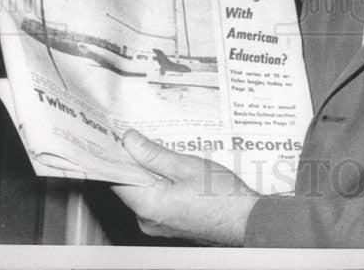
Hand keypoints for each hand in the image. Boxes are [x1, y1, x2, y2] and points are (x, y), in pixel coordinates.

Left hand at [111, 129, 257, 245]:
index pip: (117, 178)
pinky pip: (157, 202)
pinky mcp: (170, 225)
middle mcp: (147, 220)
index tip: (119, 137)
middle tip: (147, 138)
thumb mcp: (186, 166)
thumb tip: (129, 141)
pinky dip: (162, 186)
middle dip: (137, 162)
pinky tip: (177, 173)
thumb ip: (153, 154)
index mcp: (147, 205)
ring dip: (152, 174)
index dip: (117, 156)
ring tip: (168, 153)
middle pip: (130, 186)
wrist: (246, 220)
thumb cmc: (221, 195)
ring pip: (145, 193)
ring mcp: (158, 226)